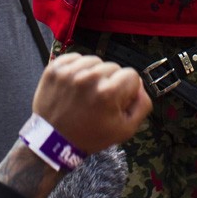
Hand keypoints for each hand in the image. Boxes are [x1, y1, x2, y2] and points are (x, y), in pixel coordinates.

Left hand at [32, 53, 151, 152]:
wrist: (54, 140)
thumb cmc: (90, 135)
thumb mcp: (125, 130)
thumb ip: (142, 105)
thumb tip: (140, 85)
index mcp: (108, 92)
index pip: (131, 75)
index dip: (127, 89)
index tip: (116, 101)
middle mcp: (89, 77)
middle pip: (113, 66)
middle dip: (111, 81)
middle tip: (99, 99)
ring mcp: (70, 71)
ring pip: (95, 60)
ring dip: (94, 73)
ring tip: (86, 91)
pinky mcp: (56, 68)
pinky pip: (76, 57)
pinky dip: (78, 68)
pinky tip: (75, 84)